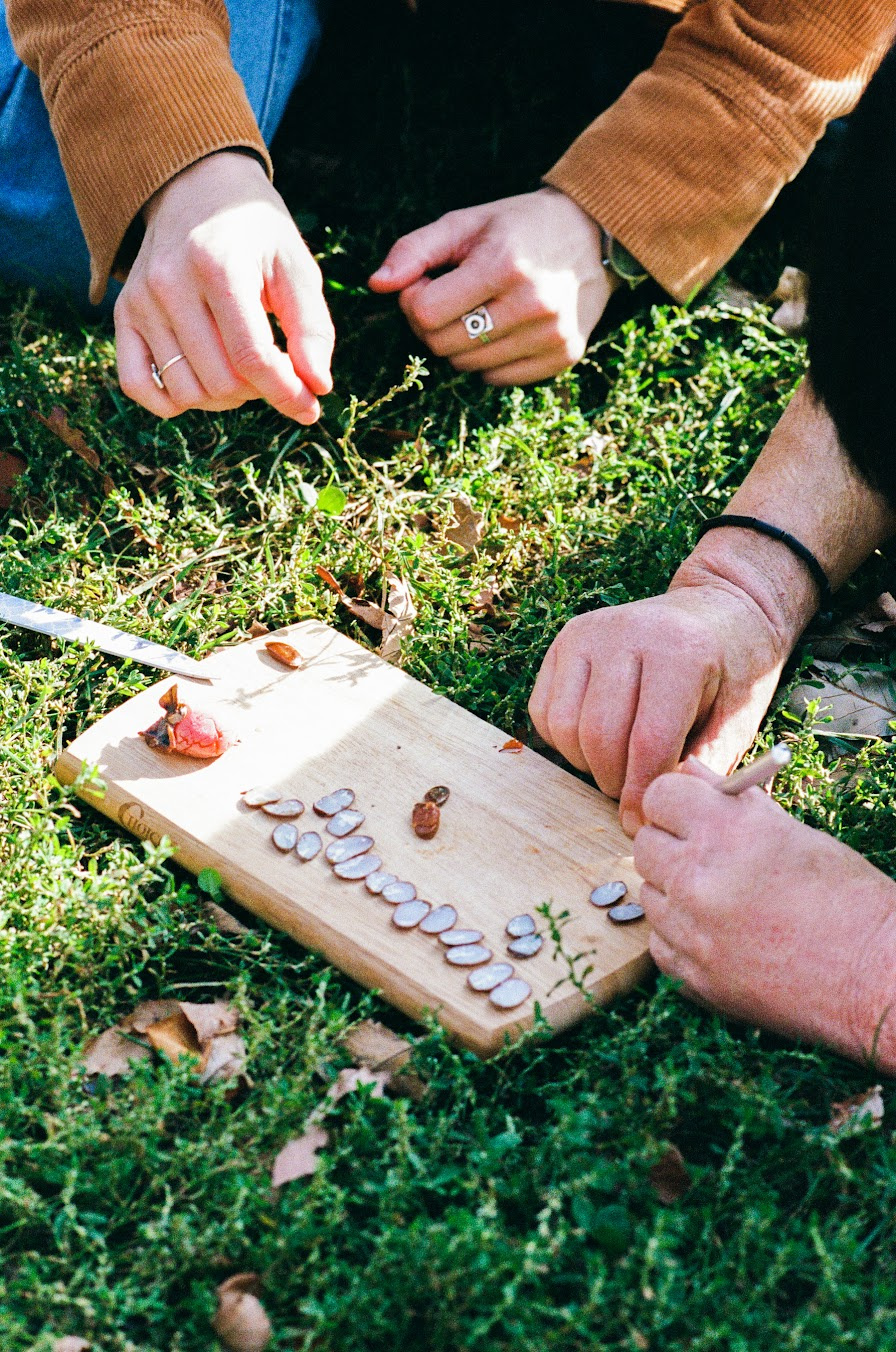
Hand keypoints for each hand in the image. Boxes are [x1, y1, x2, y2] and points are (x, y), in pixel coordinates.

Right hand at [114, 152, 334, 421]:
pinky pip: (136, 384)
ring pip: (186, 391)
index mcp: (220, 266)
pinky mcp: (124, 314)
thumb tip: (318, 387)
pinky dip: (171, 403)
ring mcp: (141, 301)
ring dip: (223, 399)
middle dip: (259, 391)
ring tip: (242, 371)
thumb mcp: (296, 266)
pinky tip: (202, 388)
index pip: (252, 358)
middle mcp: (171, 284)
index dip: (286, 393)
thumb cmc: (256, 232)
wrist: (198, 188)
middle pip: (220, 380)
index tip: (310, 406)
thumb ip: (312, 326)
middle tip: (274, 369)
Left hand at [369, 188, 614, 384]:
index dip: (413, 301)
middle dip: (431, 325)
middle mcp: (532, 305)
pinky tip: (503, 329)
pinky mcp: (563, 356)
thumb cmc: (518, 228)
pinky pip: (497, 378)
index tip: (426, 283)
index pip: (427, 314)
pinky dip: (488, 360)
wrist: (593, 236)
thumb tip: (376, 285)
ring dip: (460, 343)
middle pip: (443, 345)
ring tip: (478, 310)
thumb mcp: (466, 224)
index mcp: (503, 265)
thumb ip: (415, 250)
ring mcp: (551, 335)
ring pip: (467, 366)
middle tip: (448, 299)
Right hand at [528, 580, 786, 835]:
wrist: (718, 611)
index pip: (649, 740)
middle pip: (600, 736)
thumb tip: (666, 805)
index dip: (643, 792)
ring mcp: (588, 633)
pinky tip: (598, 742)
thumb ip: (706, 762)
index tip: (642, 823)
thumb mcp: (739, 717)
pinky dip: (566, 742)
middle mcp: (626, 633)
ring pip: (566, 727)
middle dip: (614, 781)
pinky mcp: (564, 641)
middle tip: (632, 796)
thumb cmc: (732, 672)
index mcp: (680, 651)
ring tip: (619, 766)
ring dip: (587, 763)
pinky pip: (545, 712)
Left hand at [635, 760, 895, 1069]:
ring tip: (726, 902)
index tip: (688, 812)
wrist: (873, 977)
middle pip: (644, 845)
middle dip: (671, 845)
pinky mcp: (691, 975)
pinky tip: (724, 937)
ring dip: (675, 893)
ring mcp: (690, 931)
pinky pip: (659, 942)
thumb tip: (690, 769)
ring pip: (649, 894)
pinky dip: (682, 937)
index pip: (659, 794)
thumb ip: (732, 800)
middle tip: (707, 857)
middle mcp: (698, 877)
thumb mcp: (794, 833)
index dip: (675, 801)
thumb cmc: (847, 898)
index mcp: (727, 831)